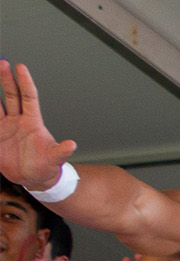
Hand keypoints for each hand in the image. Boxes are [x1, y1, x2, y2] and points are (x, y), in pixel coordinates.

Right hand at [0, 63, 78, 190]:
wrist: (32, 178)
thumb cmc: (46, 166)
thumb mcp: (54, 160)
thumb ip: (61, 152)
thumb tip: (72, 145)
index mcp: (33, 122)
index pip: (29, 97)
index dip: (25, 82)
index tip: (20, 67)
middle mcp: (18, 120)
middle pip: (10, 95)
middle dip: (6, 78)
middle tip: (2, 62)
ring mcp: (5, 126)